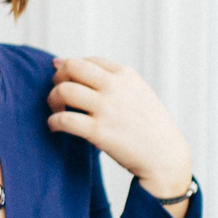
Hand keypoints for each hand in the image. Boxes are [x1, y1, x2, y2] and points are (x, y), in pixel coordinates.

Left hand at [45, 55, 194, 210]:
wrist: (165, 156)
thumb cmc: (147, 126)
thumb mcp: (138, 92)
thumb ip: (111, 79)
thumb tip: (70, 65)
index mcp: (126, 74)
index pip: (87, 60)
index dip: (71, 70)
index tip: (67, 82)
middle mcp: (115, 87)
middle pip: (72, 67)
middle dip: (58, 78)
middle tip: (58, 94)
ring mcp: (107, 108)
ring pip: (64, 90)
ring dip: (52, 99)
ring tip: (56, 110)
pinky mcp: (99, 131)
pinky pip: (64, 119)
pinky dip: (53, 122)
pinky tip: (55, 127)